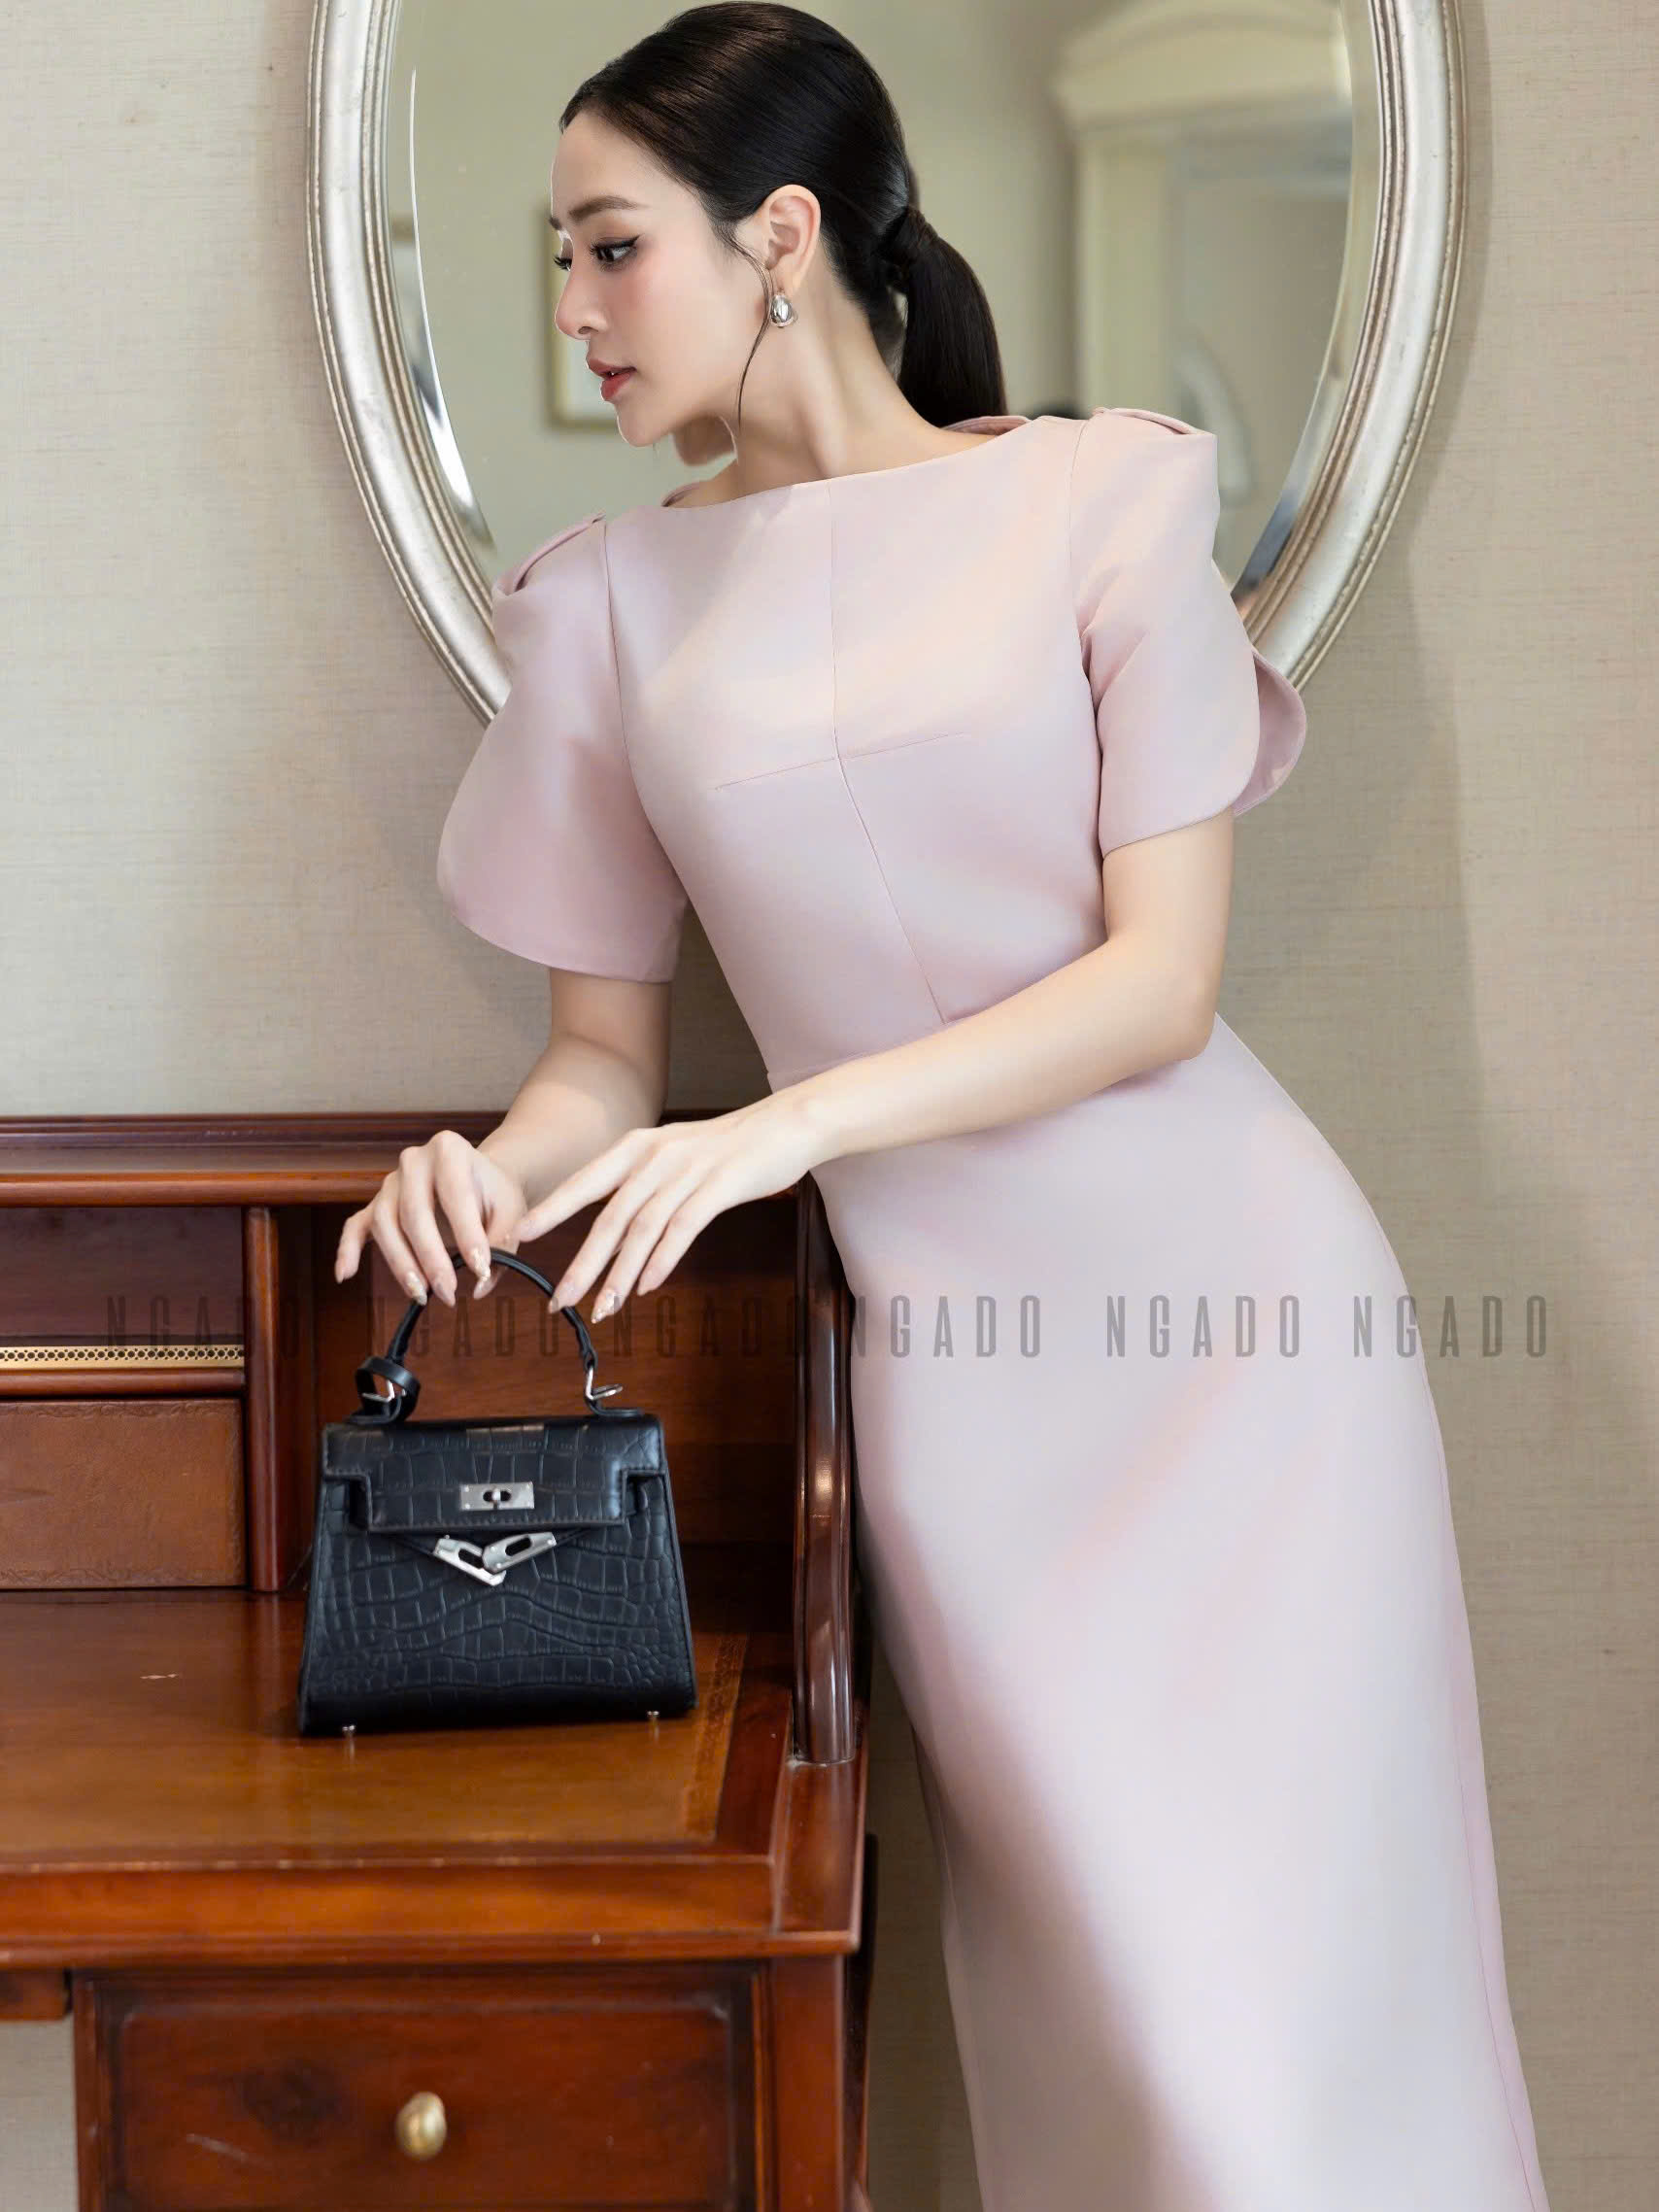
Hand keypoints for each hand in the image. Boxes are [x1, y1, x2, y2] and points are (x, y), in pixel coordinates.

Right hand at [333, 1130, 531, 1306]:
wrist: (480, 1177)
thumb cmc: (495, 1194)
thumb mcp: (511, 1211)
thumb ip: (503, 1245)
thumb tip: (480, 1285)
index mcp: (449, 1150)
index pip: (455, 1194)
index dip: (467, 1234)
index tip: (481, 1268)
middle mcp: (413, 1161)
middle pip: (413, 1213)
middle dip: (431, 1258)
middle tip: (449, 1292)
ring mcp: (390, 1182)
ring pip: (384, 1223)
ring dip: (401, 1263)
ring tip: (421, 1295)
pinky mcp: (377, 1204)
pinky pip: (355, 1226)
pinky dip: (347, 1250)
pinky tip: (345, 1275)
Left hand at [518, 1096, 819, 1321]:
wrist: (786, 1124)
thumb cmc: (730, 1149)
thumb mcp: (677, 1160)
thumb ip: (643, 1194)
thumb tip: (613, 1242)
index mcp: (638, 1146)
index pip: (584, 1183)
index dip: (551, 1211)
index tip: (520, 1237)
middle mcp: (655, 1156)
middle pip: (608, 1216)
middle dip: (581, 1263)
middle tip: (559, 1299)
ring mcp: (687, 1169)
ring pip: (642, 1228)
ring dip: (619, 1274)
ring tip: (603, 1308)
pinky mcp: (719, 1185)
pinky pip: (682, 1228)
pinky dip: (661, 1260)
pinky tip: (646, 1287)